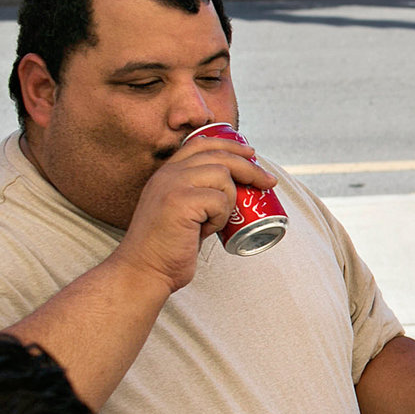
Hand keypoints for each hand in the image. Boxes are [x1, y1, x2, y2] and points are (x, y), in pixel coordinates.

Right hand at [108, 133, 273, 295]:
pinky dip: (221, 218)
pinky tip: (206, 230)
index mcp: (166, 173)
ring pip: (222, 175)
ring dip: (229, 200)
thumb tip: (241, 185)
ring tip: (215, 222)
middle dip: (250, 167)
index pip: (201, 144)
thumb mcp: (183, 212)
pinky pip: (220, 200)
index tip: (252, 153)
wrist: (145, 270)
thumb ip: (200, 194)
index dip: (230, 145)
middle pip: (218, 155)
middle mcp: (167, 174)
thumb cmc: (169, 247)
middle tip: (269, 182)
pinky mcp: (180, 201)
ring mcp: (172, 185)